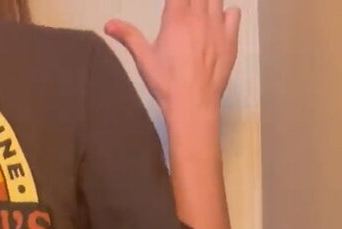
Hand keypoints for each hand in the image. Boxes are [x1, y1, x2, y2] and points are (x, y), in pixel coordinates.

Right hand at [105, 0, 240, 113]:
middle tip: (185, 8)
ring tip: (199, 11)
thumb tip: (107, 23)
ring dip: (207, 1)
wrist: (193, 104)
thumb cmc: (165, 83)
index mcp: (176, 16)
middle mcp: (199, 15)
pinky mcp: (231, 39)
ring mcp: (218, 26)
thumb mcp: (143, 59)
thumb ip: (128, 36)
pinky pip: (234, 12)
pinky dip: (227, 12)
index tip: (174, 2)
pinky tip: (218, 22)